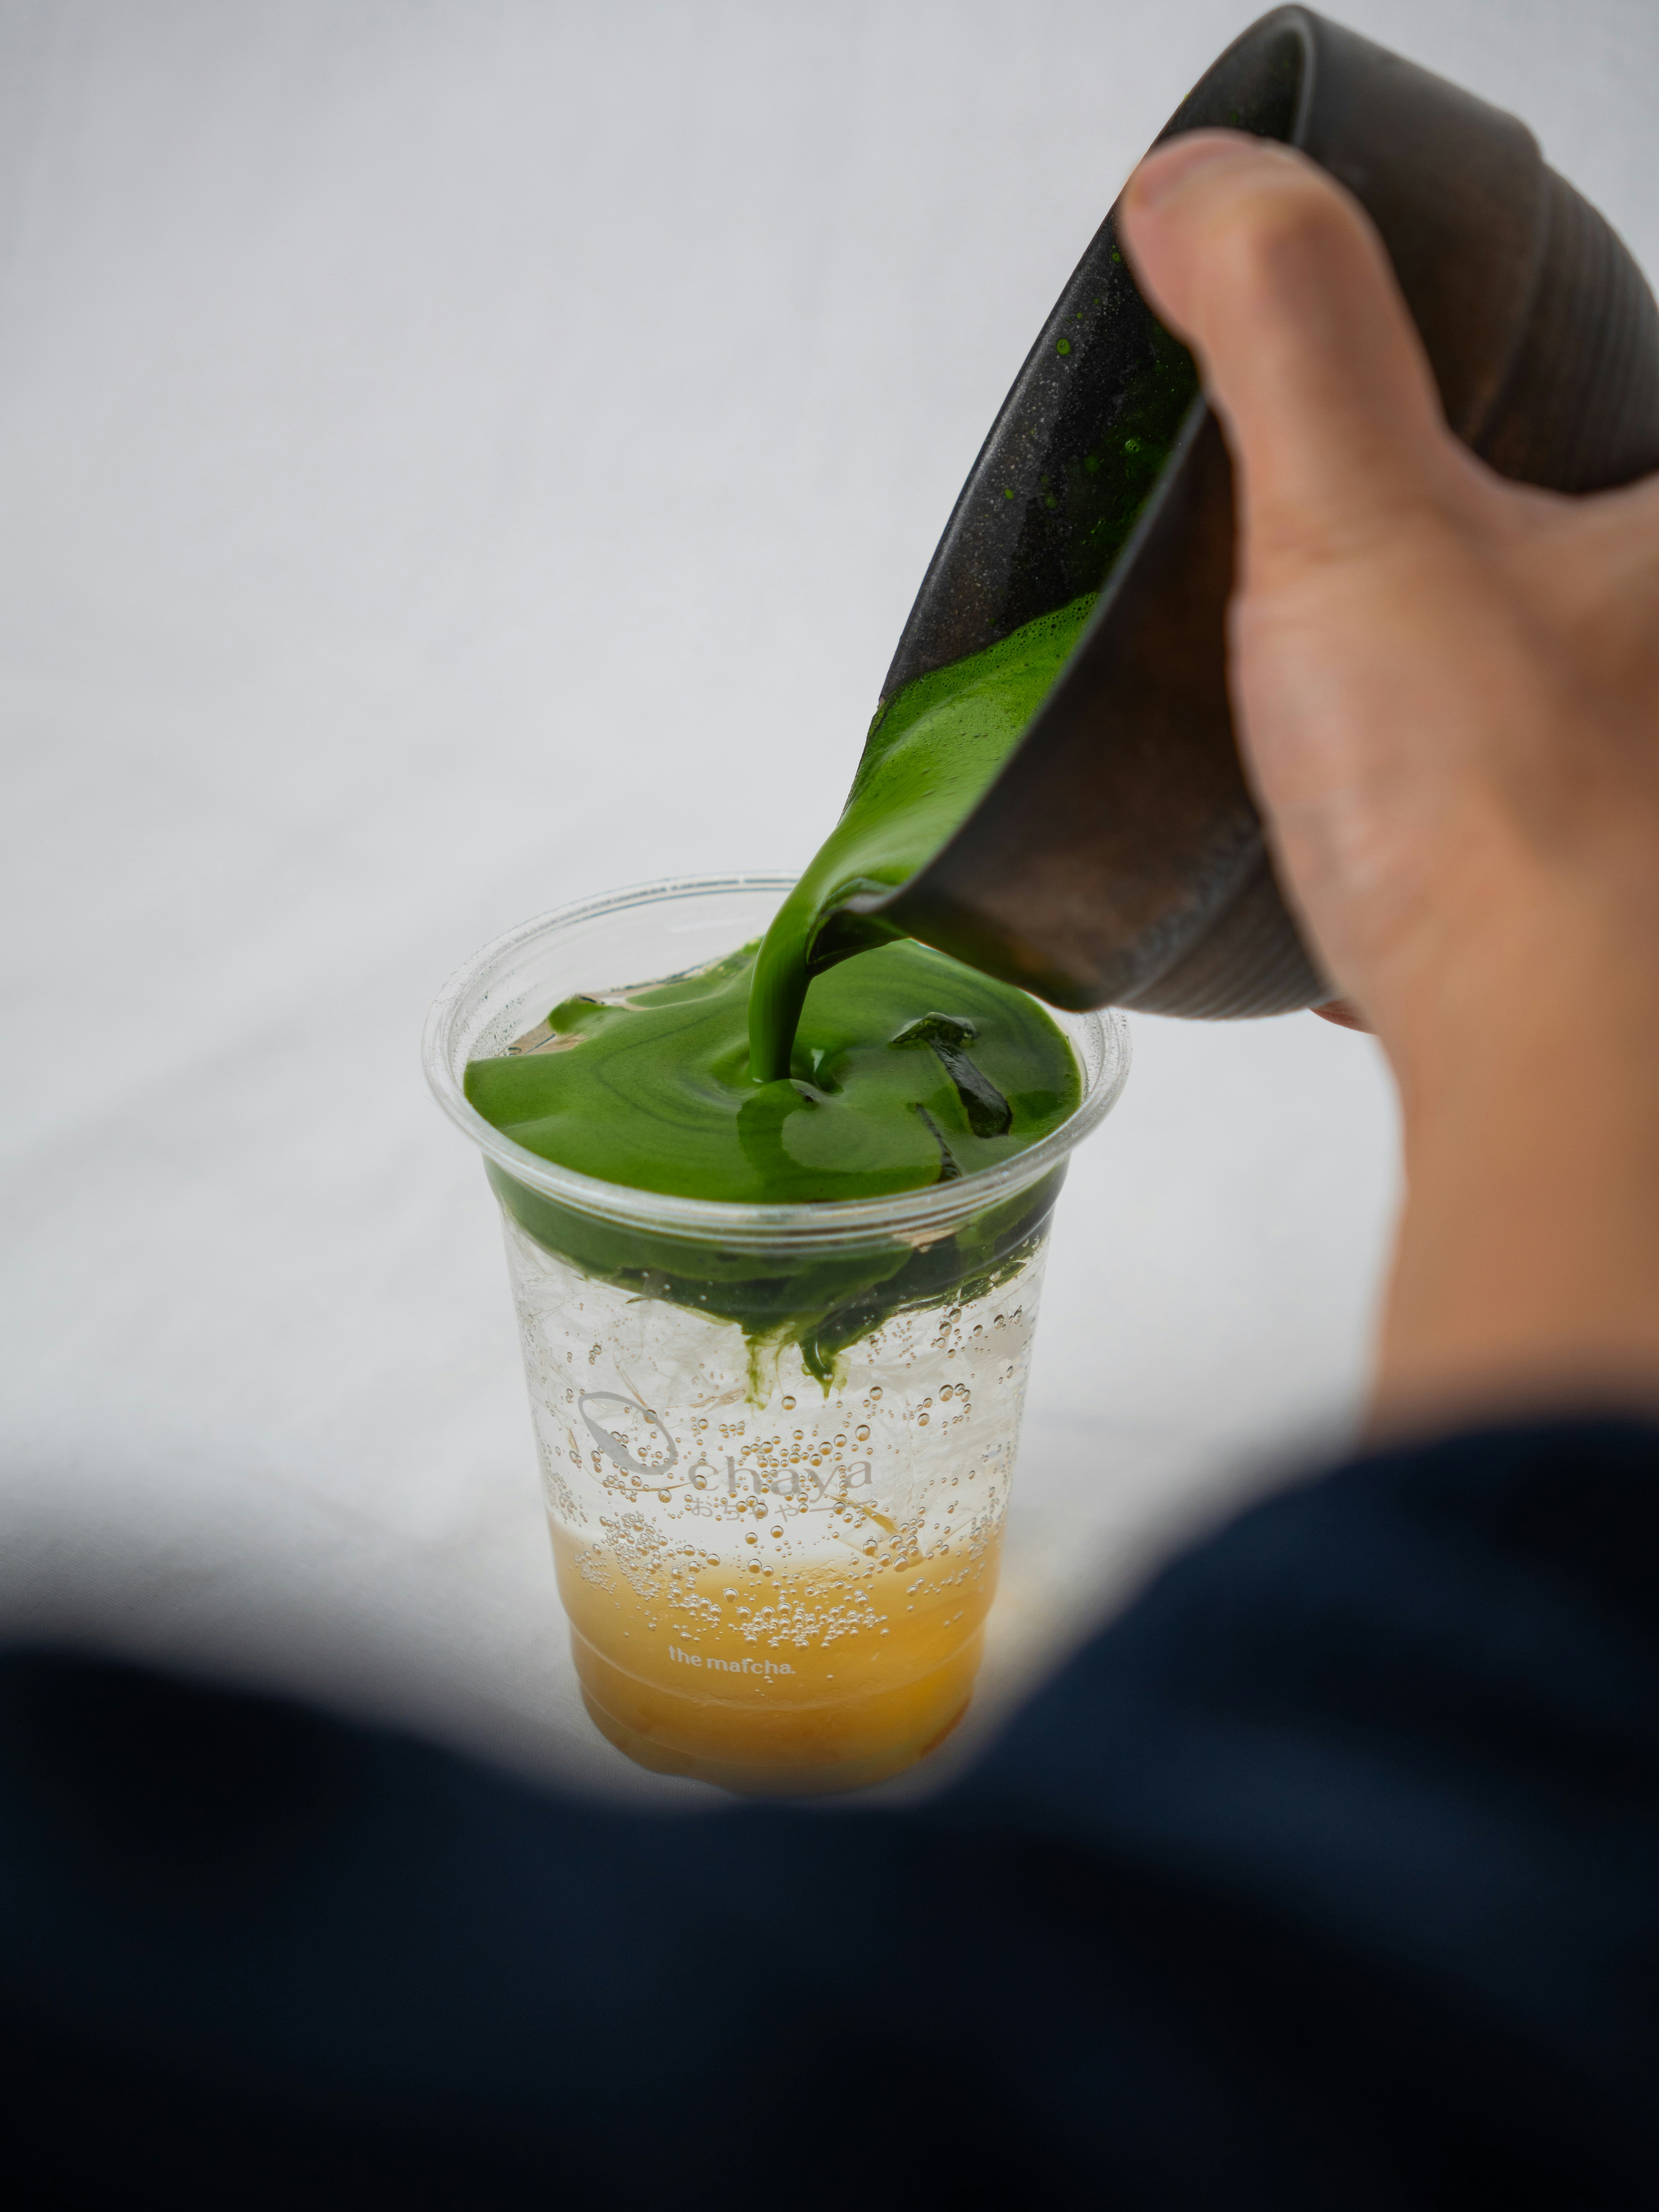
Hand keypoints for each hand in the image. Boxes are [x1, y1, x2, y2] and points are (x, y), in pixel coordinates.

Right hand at [1118, 133, 1658, 1427]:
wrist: (1558, 1081)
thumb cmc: (1499, 823)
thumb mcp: (1356, 525)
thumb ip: (1288, 333)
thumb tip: (1201, 192)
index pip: (1604, 402)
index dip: (1494, 411)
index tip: (1393, 468)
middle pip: (1583, 569)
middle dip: (1480, 585)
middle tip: (1366, 620)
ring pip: (1566, 725)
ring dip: (1469, 739)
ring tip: (1364, 757)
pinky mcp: (1627, 919)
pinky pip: (1539, 865)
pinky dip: (1463, 872)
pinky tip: (1390, 893)